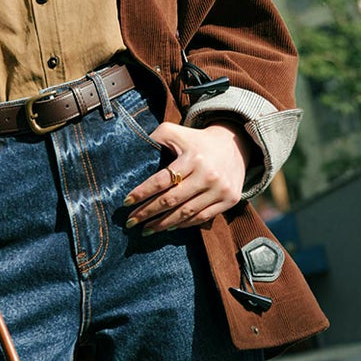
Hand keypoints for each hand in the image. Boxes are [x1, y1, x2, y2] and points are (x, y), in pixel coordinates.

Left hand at [123, 121, 250, 234]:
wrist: (234, 145)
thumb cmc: (196, 140)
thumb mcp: (175, 131)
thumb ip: (155, 138)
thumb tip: (134, 153)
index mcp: (192, 157)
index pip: (161, 180)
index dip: (142, 193)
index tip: (126, 202)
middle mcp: (208, 175)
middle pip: (171, 200)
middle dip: (147, 212)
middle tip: (130, 222)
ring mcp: (220, 189)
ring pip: (186, 213)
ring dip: (163, 224)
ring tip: (146, 229)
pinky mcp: (230, 200)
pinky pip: (202, 217)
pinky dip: (184, 224)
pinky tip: (169, 227)